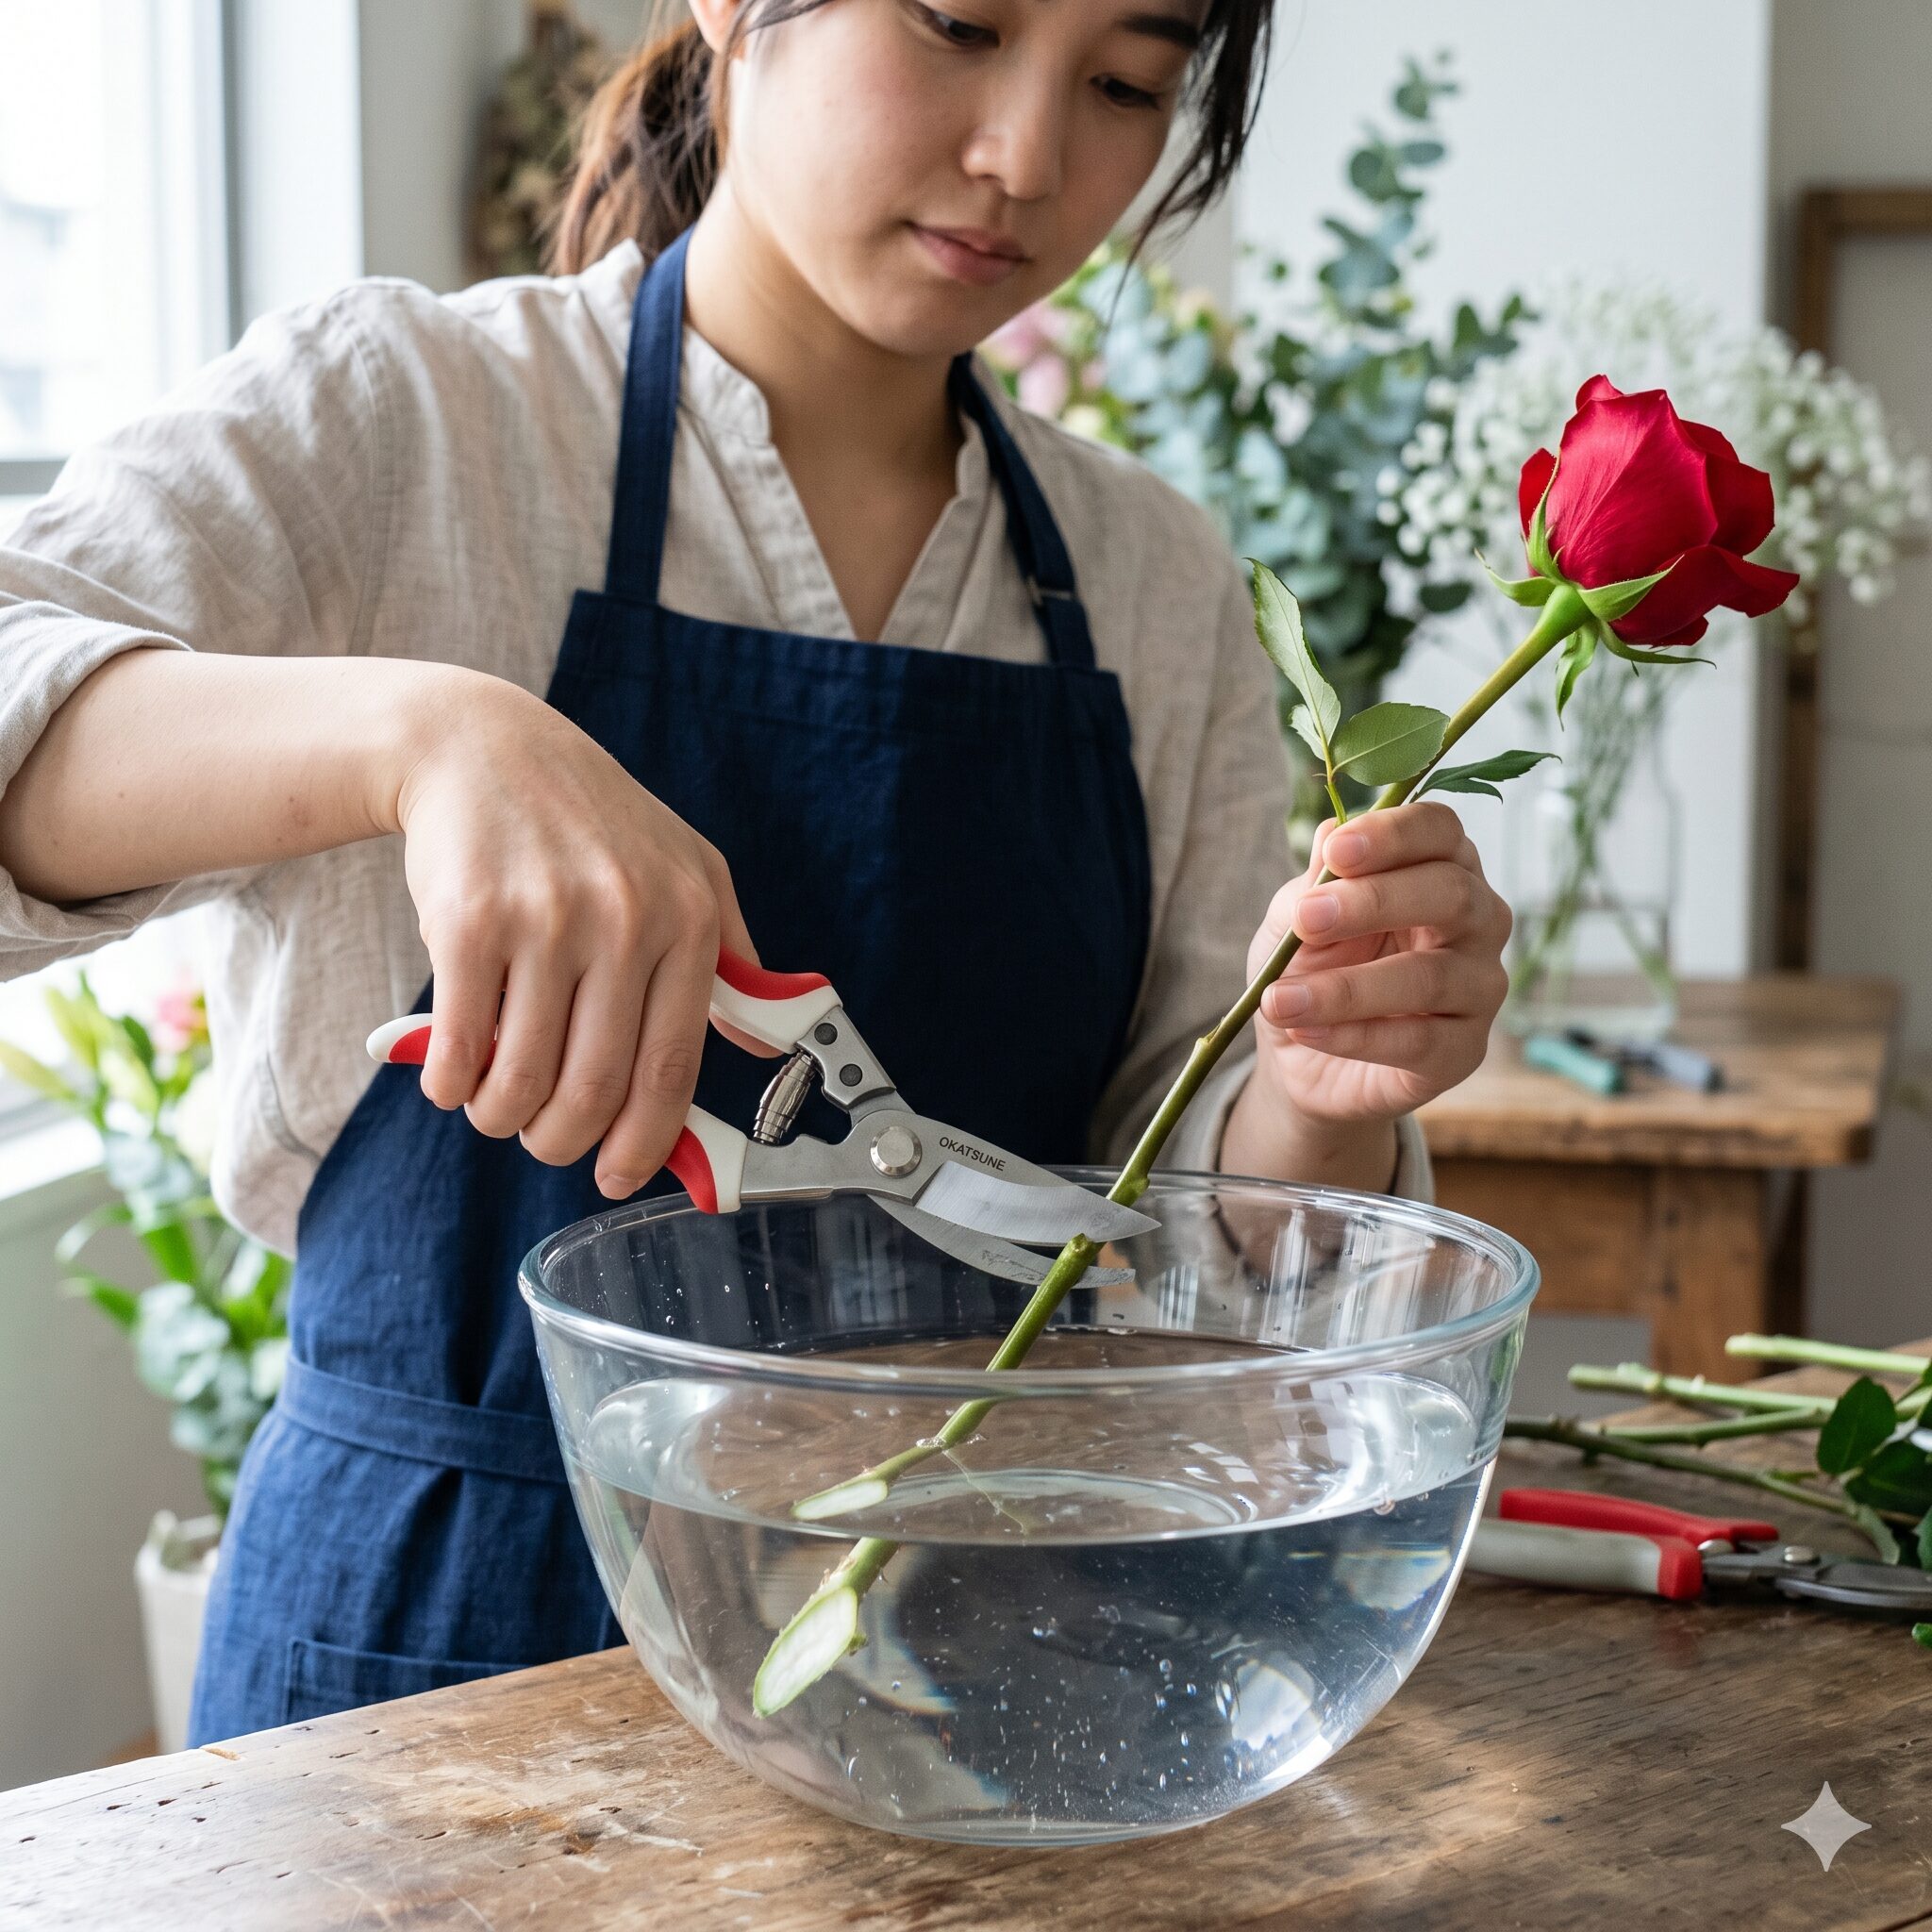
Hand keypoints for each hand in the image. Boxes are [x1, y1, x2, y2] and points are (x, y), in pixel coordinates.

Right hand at [391, 670, 760, 1198]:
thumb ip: (731, 958)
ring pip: (525, 1079)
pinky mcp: (471, 921)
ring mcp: (548, 919)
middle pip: (597, 1089)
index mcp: (688, 920)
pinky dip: (452, 1085)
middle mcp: (627, 919)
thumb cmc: (592, 821)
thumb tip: (763, 1050)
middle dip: (563, 1142)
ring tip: (496, 1106)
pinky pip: (463, 1046)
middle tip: (546, 1143)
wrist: (484, 748)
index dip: (646, 1143)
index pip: (673, 1067)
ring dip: (502, 1117)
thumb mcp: (689, 869)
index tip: (622, 1178)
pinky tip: (452, 1077)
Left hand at [1246, 802, 1510, 1126]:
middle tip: (1307, 919)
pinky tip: (1304, 1030)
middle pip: (1452, 894)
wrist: (1302, 1055)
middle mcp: (1476, 922)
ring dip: (1347, 988)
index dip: (1393, 834)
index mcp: (1439, 867)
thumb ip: (1316, 883)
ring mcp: (1479, 987)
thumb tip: (1329, 832)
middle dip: (1374, 901)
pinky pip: (1419, 1041)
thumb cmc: (1311, 968)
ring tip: (1280, 1000)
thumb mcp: (1296, 920)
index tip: (1336, 852)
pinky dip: (1354, 1036)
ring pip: (1432, 978)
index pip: (1441, 830)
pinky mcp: (1464, 1051)